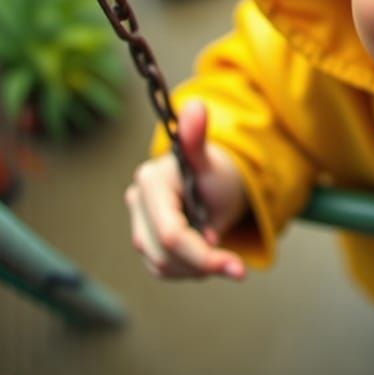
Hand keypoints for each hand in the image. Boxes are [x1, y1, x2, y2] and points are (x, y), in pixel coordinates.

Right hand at [125, 99, 248, 280]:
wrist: (216, 185)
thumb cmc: (216, 174)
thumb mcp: (211, 161)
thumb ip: (197, 139)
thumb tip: (194, 105)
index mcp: (150, 181)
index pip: (171, 234)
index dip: (202, 255)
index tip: (236, 268)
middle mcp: (136, 201)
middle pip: (165, 254)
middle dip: (202, 263)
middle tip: (234, 264)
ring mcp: (137, 223)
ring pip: (161, 266)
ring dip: (195, 268)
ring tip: (220, 253)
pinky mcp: (142, 240)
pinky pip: (161, 268)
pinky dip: (187, 269)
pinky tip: (204, 256)